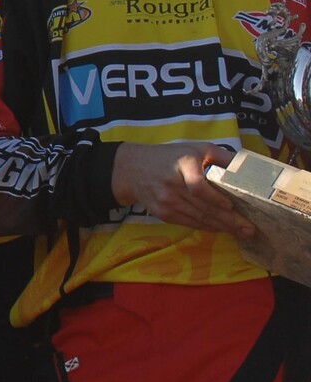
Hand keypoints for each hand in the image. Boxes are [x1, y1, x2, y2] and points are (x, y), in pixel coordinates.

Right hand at [110, 140, 255, 238]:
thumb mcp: (194, 148)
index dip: (215, 199)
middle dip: (229, 220)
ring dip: (222, 228)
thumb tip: (248, 168)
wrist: (132, 169)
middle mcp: (172, 184)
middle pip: (203, 207)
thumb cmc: (170, 157)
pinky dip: (207, 227)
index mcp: (182, 164)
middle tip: (249, 229)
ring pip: (199, 218)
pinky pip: (190, 223)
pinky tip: (221, 229)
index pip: (198, 186)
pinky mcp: (162, 213)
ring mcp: (166, 201)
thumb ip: (221, 156)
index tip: (231, 206)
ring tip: (241, 233)